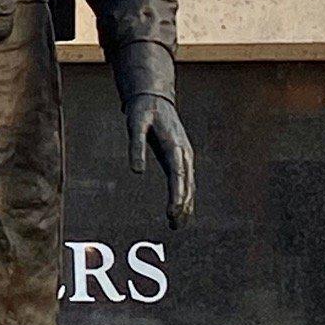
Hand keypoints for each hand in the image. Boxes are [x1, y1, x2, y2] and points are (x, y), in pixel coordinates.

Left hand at [127, 93, 194, 229]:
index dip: (177, 195)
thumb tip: (136, 172)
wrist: (155, 98)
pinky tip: (182, 209)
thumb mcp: (135, 125)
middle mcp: (184, 153)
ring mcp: (185, 156)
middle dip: (182, 205)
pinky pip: (186, 180)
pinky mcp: (181, 158)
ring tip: (178, 225)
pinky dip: (186, 196)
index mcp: (175, 145)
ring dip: (186, 205)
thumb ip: (135, 147)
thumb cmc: (143, 111)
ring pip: (189, 184)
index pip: (178, 175)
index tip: (172, 212)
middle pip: (186, 183)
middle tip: (174, 225)